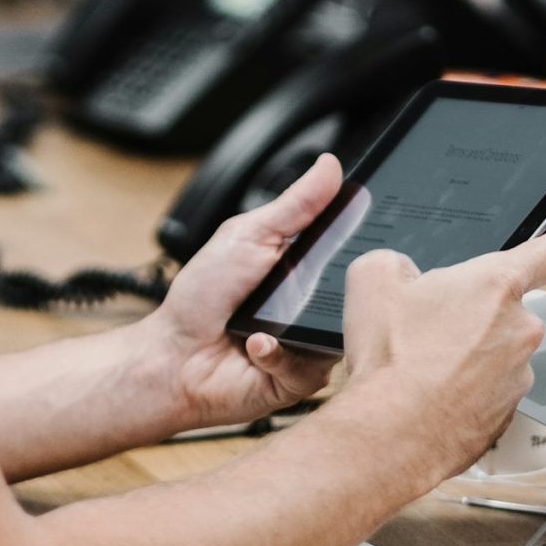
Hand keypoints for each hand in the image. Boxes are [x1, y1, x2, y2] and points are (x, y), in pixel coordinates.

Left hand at [140, 155, 345, 431]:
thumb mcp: (249, 235)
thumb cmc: (202, 297)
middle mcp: (316, 308)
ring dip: (302, 324)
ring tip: (271, 319)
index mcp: (307, 269)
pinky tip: (255, 344)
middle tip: (308, 282)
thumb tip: (330, 165)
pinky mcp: (301, 379)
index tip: (371, 230)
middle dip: (339, 287)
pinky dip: (279, 353)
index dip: (364, 243)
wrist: (173, 356)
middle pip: (357, 295)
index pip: (352, 253)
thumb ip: (295, 204)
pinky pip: (313, 368)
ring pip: (342, 335)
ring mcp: (311, 345)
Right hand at [337, 230, 545, 491]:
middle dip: (476, 312)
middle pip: (509, 308)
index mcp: (497, 285)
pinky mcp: (507, 414)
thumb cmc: (391, 360)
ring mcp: (518, 376)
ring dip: (470, 355)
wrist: (392, 434)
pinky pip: (490, 392)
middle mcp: (520, 329)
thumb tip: (400, 272)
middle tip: (432, 325)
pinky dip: (466, 391)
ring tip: (424, 366)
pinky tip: (430, 394)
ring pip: (498, 353)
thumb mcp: (372, 280)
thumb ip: (396, 261)